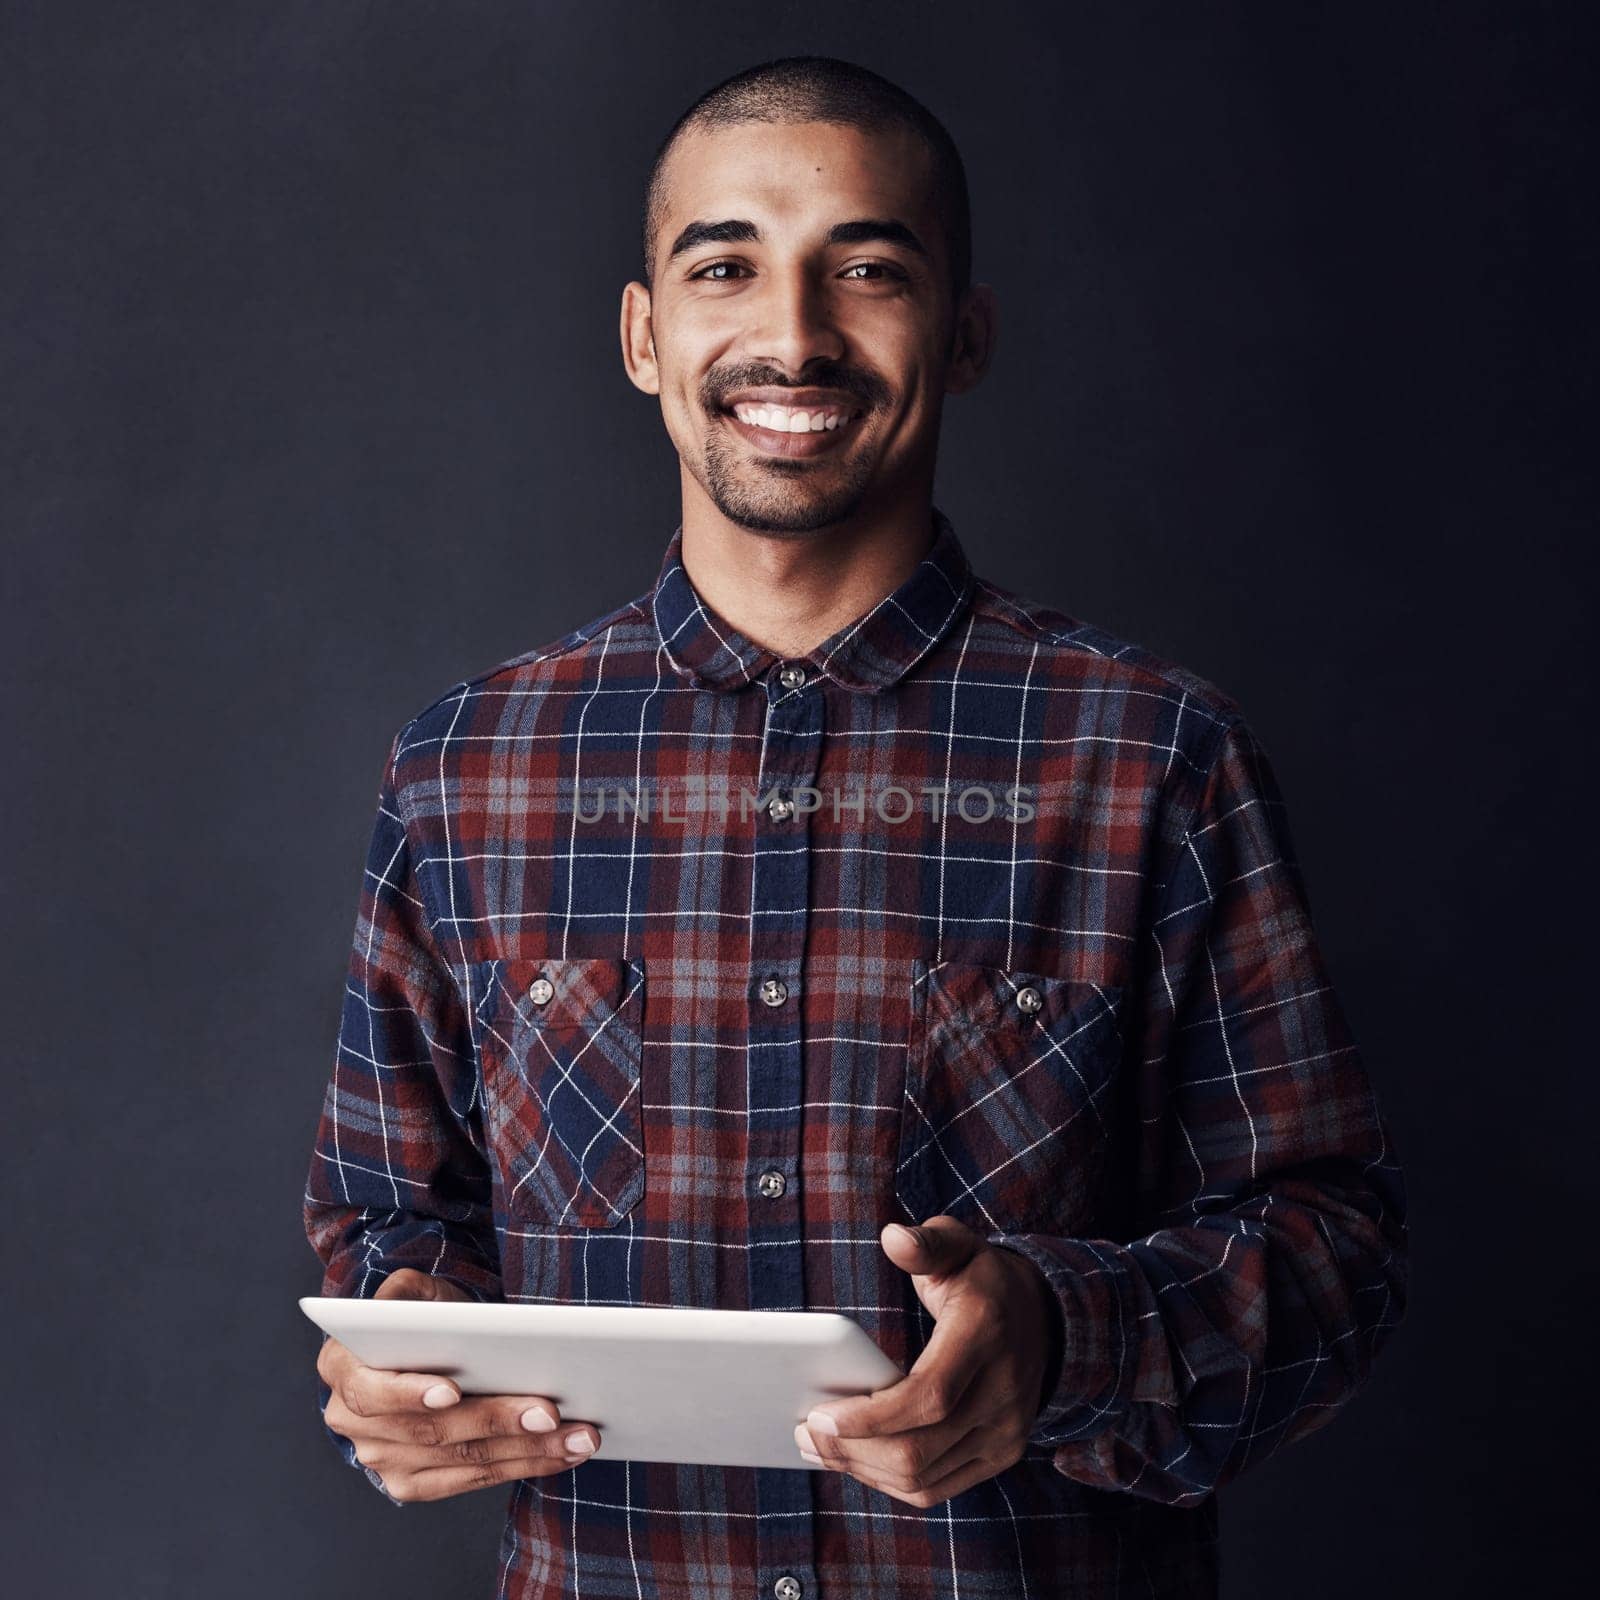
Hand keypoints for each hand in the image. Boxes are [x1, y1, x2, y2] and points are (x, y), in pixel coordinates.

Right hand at [316, 1268, 602, 1501]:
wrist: (411, 1353)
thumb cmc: (419, 1317)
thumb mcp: (411, 1291)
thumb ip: (408, 1291)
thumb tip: (420, 1303)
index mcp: (341, 1370)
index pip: (373, 1390)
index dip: (410, 1393)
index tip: (452, 1390)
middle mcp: (353, 1424)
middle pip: (432, 1431)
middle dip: (497, 1420)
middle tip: (551, 1412)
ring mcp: (382, 1461)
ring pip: (462, 1461)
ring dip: (527, 1451)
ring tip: (577, 1436)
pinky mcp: (412, 1484)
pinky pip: (473, 1480)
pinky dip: (523, 1466)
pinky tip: (563, 1454)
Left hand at [794, 1217, 1060, 1506]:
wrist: (1043, 1317)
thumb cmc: (982, 1279)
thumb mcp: (958, 1245)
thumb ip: (926, 1242)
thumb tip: (893, 1237)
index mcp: (986, 1336)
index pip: (928, 1396)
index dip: (871, 1417)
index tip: (819, 1415)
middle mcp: (1004, 1393)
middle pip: (918, 1449)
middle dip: (852, 1449)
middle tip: (803, 1432)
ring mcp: (1006, 1432)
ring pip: (923, 1478)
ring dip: (863, 1470)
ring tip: (820, 1447)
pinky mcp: (1000, 1455)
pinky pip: (937, 1487)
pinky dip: (890, 1482)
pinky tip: (857, 1461)